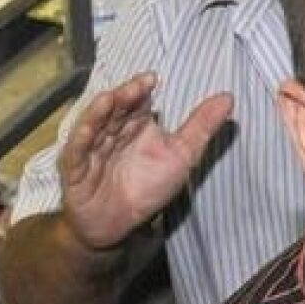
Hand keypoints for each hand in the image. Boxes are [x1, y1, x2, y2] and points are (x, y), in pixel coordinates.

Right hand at [58, 73, 231, 253]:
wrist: (119, 224)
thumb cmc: (149, 186)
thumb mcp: (182, 155)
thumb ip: (201, 127)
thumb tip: (228, 97)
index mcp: (136, 124)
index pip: (138, 101)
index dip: (142, 89)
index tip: (152, 79)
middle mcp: (113, 131)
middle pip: (116, 108)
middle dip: (125, 96)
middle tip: (138, 85)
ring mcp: (92, 148)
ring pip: (95, 125)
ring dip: (101, 112)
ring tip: (110, 98)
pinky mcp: (75, 169)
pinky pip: (76, 152)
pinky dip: (81, 139)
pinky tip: (88, 129)